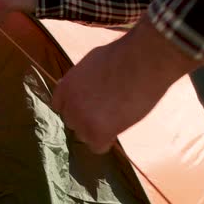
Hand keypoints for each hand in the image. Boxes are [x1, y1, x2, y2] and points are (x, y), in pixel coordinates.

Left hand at [51, 16, 201, 153]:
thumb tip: (79, 86)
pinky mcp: (98, 133)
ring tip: (118, 115)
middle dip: (88, 118)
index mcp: (65, 86)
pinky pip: (98, 147)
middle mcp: (69, 105)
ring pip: (85, 136)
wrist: (142, 61)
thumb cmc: (123, 56)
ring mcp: (82, 120)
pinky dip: (108, 140)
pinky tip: (119, 127)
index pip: (61, 107)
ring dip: (98, 129)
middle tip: (109, 110)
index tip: (91, 106)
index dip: (77, 107)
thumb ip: (81, 79)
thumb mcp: (91, 62)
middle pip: (73, 123)